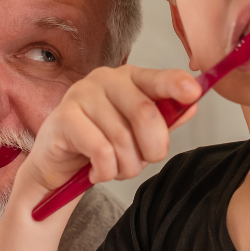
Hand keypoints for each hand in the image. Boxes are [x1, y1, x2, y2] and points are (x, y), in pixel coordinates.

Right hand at [20, 65, 200, 192]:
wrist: (57, 165)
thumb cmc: (101, 144)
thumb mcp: (137, 134)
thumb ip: (164, 120)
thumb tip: (192, 106)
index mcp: (129, 78)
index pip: (157, 78)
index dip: (176, 85)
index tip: (192, 93)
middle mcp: (105, 79)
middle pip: (145, 114)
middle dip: (152, 149)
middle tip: (143, 162)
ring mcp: (82, 94)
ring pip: (122, 139)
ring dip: (125, 167)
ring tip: (114, 170)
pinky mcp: (64, 117)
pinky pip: (101, 150)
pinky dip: (105, 171)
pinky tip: (97, 172)